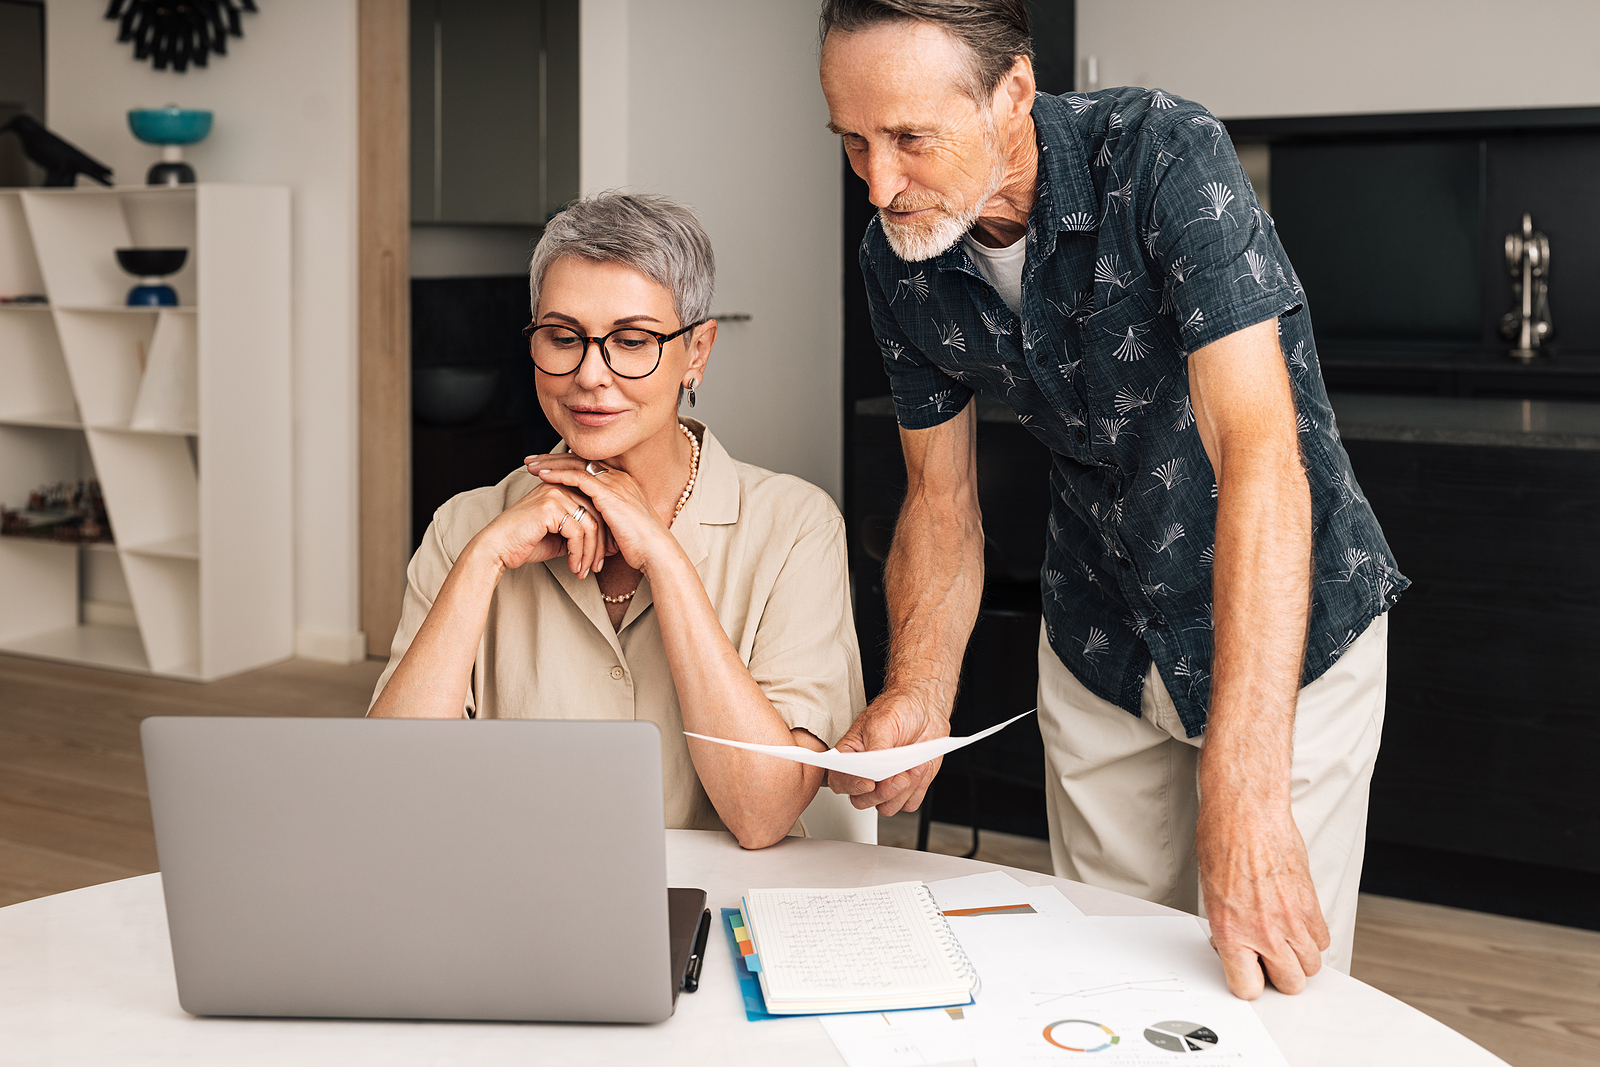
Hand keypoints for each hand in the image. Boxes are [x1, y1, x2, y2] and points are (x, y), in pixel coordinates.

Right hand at [472, 470, 607, 578]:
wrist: (497, 548)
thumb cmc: (525, 543)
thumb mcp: (559, 538)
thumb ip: (579, 534)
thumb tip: (605, 545)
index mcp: (563, 489)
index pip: (595, 508)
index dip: (604, 533)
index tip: (607, 555)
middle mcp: (561, 486)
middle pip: (596, 515)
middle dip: (599, 546)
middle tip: (598, 567)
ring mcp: (555, 494)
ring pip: (589, 525)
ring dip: (589, 553)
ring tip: (584, 571)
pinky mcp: (550, 507)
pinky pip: (577, 532)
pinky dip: (578, 553)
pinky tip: (573, 566)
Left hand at [526, 456, 680, 575]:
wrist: (654, 551)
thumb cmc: (639, 546)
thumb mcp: (618, 527)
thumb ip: (604, 518)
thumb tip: (589, 525)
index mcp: (622, 483)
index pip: (588, 466)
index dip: (565, 464)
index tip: (545, 466)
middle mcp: (618, 477)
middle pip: (580, 459)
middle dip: (553, 459)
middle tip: (531, 460)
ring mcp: (614, 482)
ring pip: (576, 464)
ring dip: (550, 464)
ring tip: (530, 465)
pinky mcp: (608, 492)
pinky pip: (578, 477)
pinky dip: (558, 474)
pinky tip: (542, 475)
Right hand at [828, 690, 950, 815]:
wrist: (926, 708)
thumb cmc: (898, 709)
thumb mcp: (882, 723)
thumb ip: (876, 748)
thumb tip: (872, 770)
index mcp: (850, 755)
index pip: (839, 780)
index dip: (852, 786)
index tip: (869, 782)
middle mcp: (866, 773)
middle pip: (862, 801)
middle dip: (882, 793)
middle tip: (900, 777)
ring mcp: (886, 783)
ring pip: (887, 807)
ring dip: (903, 791)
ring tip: (914, 766)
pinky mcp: (907, 789)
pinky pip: (909, 804)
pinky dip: (918, 789)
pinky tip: (921, 768)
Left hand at [1196, 799, 1329, 998]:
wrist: (1246, 812)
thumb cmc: (1222, 841)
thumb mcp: (1210, 893)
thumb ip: (1227, 927)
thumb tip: (1235, 944)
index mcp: (1231, 931)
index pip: (1248, 987)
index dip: (1248, 982)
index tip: (1248, 974)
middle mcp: (1264, 931)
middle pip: (1290, 983)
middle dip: (1279, 975)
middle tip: (1269, 958)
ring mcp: (1292, 919)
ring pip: (1312, 965)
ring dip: (1300, 958)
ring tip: (1284, 940)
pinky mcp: (1311, 904)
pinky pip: (1323, 938)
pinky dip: (1313, 936)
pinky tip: (1297, 922)